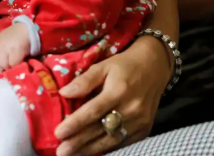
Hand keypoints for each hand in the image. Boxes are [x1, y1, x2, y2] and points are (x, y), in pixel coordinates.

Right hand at [0, 23, 30, 71]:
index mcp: (16, 49)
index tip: (16, 70)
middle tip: (10, 69)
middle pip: (3, 64)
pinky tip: (0, 61)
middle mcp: (5, 46)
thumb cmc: (27, 43)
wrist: (23, 28)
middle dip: (7, 68)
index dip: (14, 69)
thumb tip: (14, 72)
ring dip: (0, 66)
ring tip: (4, 66)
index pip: (12, 65)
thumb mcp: (27, 54)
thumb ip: (20, 63)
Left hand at [54, 36, 171, 155]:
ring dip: (90, 150)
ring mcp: (140, 121)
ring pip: (111, 140)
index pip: (93, 111)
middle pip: (100, 129)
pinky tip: (91, 151)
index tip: (58, 133)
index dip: (75, 123)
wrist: (154, 67)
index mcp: (118, 91)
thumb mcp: (103, 66)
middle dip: (79, 142)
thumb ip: (84, 80)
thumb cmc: (124, 65)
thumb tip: (64, 93)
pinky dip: (106, 148)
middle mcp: (131, 108)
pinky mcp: (145, 129)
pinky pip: (123, 143)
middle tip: (61, 151)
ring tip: (72, 154)